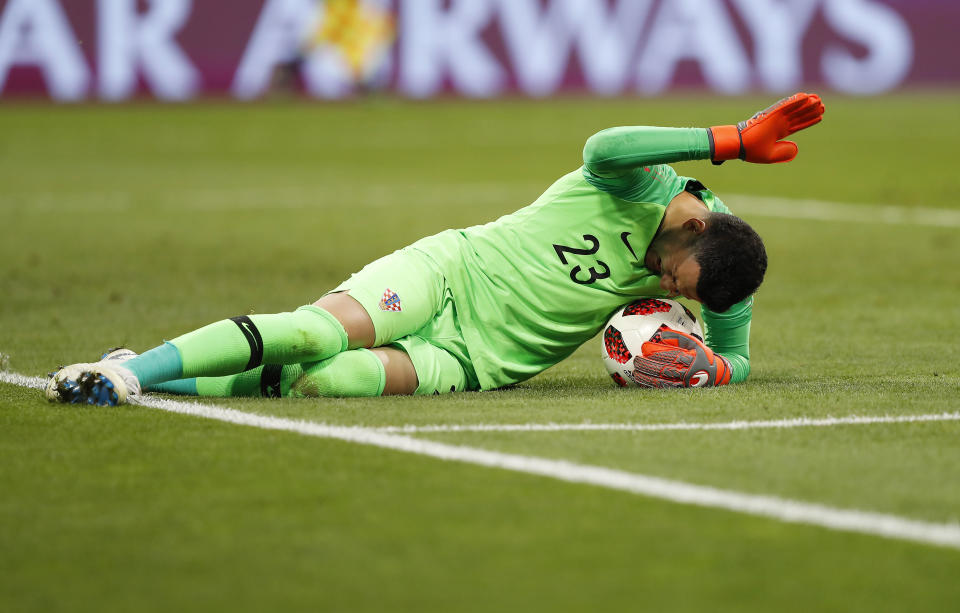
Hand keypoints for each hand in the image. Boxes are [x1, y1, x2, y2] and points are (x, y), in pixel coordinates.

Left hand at [632, 328, 731, 387]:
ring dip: (647, 377)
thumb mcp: (694, 343)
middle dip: (648, 365)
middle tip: (636, 360)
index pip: (670, 355)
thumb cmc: (701, 355)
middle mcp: (686, 372)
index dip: (656, 351)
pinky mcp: (679, 390)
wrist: (716, 373)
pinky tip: (641, 382)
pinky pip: (663, 388)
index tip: (644, 346)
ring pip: (662, 381)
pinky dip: (651, 385)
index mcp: (690, 359)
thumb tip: (661, 333)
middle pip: (663, 369)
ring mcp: (682, 383)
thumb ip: (678, 337)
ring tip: (635, 373)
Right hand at [709, 92, 824, 163]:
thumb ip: (785, 152)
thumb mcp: (772, 156)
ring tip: (818, 100)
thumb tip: (796, 147)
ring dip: (807, 104)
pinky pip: (786, 105)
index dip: (808, 120)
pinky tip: (806, 97)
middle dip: (810, 111)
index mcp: (779, 132)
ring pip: (795, 109)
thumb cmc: (753, 151)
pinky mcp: (772, 114)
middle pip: (799, 115)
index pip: (797, 125)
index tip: (820, 116)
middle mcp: (779, 123)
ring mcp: (776, 118)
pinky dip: (795, 101)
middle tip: (822, 106)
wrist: (741, 145)